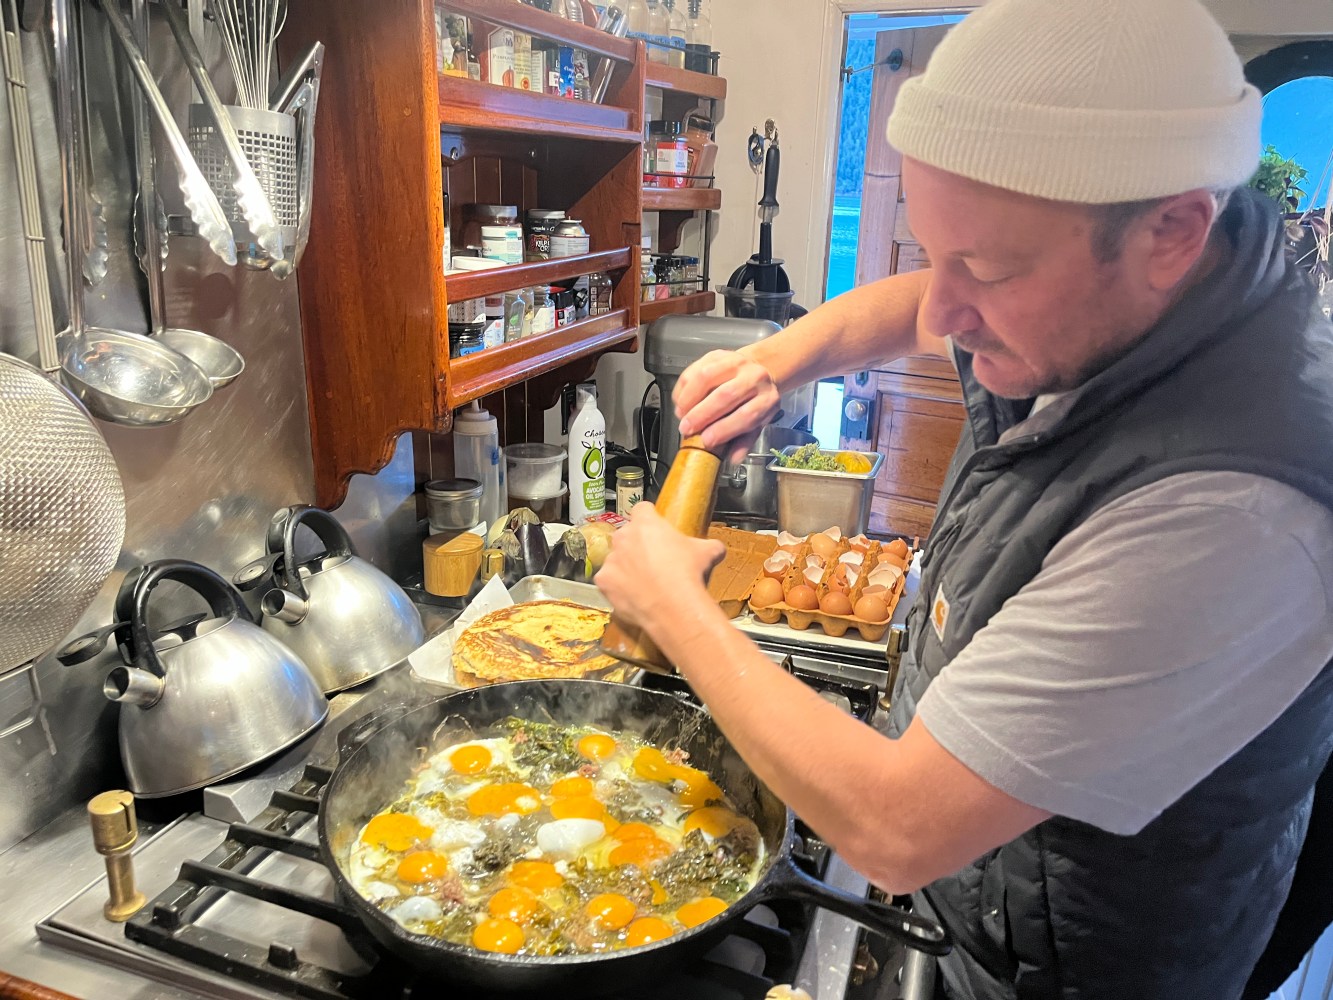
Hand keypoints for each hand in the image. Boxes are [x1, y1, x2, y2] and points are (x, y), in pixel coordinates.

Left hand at [595, 503, 725, 635]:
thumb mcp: (708, 553)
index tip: (656, 528)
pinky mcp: (604, 581)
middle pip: (627, 534)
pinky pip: (608, 581)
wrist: (674, 608)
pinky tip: (634, 595)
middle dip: (638, 544)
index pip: (642, 509)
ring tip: (645, 581)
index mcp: (646, 523)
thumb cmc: (688, 575)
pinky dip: (618, 587)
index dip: (650, 518)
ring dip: (627, 566)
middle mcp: (623, 537)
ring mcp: (611, 559)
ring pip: (616, 558)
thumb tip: (716, 548)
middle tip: (655, 560)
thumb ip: (708, 544)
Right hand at [673, 350, 782, 464]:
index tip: (706, 441)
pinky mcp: (719, 354)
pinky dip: (684, 386)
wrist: (760, 369)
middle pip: (725, 395)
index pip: (746, 415)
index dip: (724, 430)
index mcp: (767, 399)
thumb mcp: (757, 423)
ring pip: (707, 377)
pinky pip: (696, 368)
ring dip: (689, 398)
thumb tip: (732, 459)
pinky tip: (680, 401)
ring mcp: (736, 362)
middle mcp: (755, 378)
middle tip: (686, 429)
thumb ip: (745, 441)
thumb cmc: (755, 401)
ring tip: (680, 414)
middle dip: (702, 414)